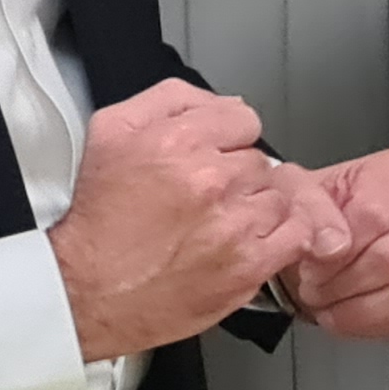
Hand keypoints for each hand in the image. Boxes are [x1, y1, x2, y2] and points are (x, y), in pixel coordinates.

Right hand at [49, 80, 351, 359]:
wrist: (92, 290)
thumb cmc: (100, 220)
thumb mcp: (110, 132)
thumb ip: (167, 100)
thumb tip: (216, 101)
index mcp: (176, 141)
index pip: (242, 118)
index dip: (227, 137)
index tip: (214, 155)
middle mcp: (209, 179)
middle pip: (258, 160)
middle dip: (237, 175)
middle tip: (207, 196)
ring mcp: (234, 223)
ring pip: (279, 197)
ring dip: (257, 207)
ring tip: (224, 223)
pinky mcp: (250, 265)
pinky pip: (296, 235)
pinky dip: (282, 236)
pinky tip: (252, 241)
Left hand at [280, 147, 388, 347]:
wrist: (326, 234)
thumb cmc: (318, 212)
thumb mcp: (294, 192)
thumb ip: (308, 209)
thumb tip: (332, 244)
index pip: (371, 216)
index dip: (334, 250)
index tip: (312, 262)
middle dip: (344, 284)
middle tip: (317, 288)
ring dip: (367, 311)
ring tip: (337, 306)